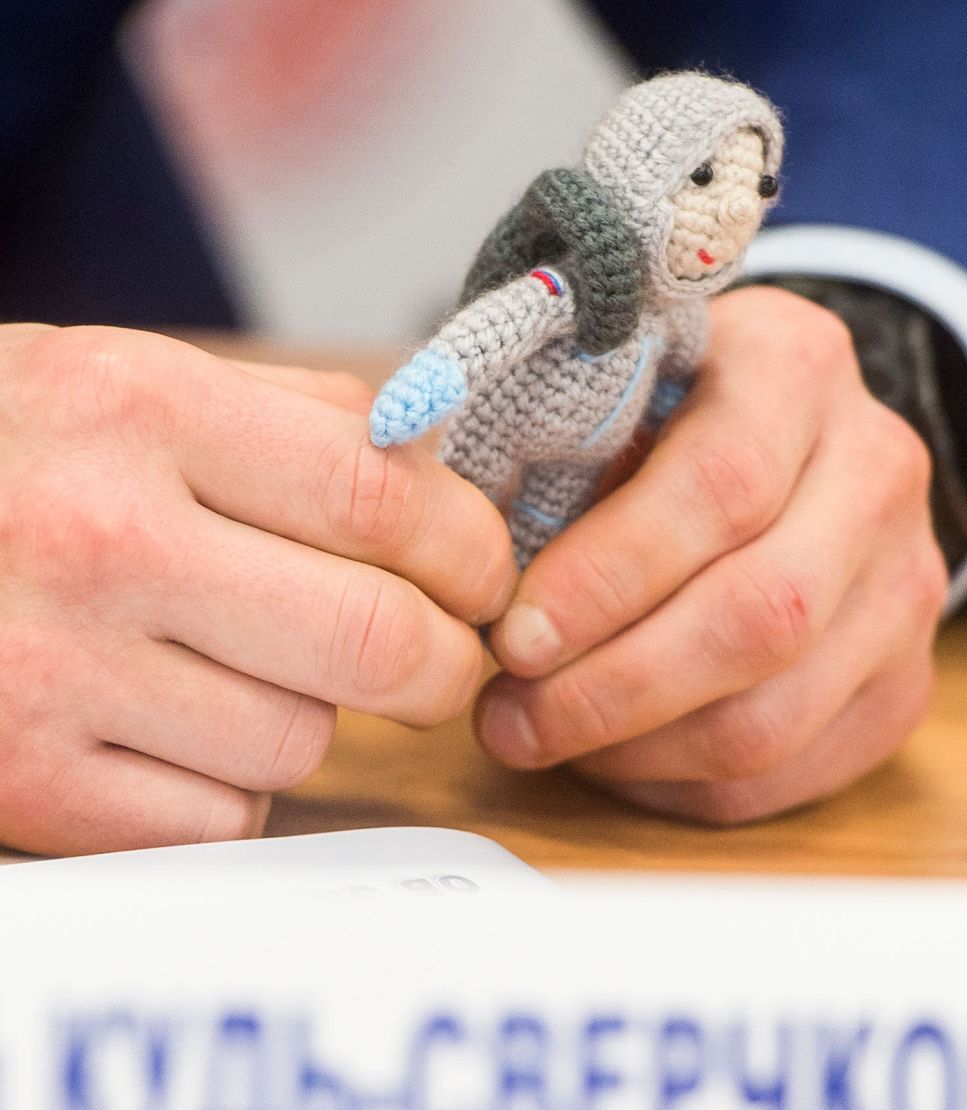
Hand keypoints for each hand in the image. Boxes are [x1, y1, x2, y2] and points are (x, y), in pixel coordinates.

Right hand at [0, 325, 513, 854]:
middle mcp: (100, 540)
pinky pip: (222, 822)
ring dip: (316, 718)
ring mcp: (51, 673)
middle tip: (440, 657)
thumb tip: (445, 474)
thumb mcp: (135, 382)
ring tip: (254, 671)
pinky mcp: (20, 784)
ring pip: (302, 742)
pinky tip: (183, 733)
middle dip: (447, 664)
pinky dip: (236, 792)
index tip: (481, 579)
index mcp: (146, 411)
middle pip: (379, 641)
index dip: (474, 553)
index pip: (387, 499)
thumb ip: (303, 419)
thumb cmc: (13, 454)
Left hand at [478, 287, 946, 822]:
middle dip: (614, 688)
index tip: (512, 637)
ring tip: (545, 739)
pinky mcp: (906, 677)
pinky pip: (797, 767)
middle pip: (762, 614)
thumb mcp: (614, 385)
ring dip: (639, 748)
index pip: (718, 487)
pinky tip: (619, 758)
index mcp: (797, 369)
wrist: (800, 440)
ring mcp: (910, 583)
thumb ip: (549, 444)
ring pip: (779, 712)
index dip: (607, 576)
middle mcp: (877, 473)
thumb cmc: (672, 413)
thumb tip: (453, 565)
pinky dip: (689, 785)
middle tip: (509, 718)